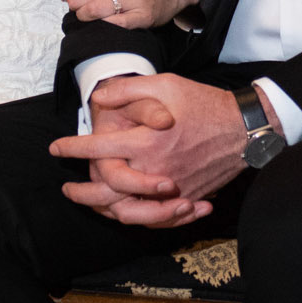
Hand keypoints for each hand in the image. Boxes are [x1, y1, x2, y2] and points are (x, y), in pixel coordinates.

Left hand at [51, 75, 279, 223]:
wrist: (245, 128)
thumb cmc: (204, 103)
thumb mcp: (166, 85)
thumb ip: (128, 90)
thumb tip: (98, 98)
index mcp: (147, 141)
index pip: (98, 149)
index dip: (73, 148)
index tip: (56, 148)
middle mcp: (156, 169)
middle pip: (107, 192)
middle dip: (81, 192)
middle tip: (66, 188)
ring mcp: (172, 189)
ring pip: (129, 212)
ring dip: (104, 210)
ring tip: (91, 204)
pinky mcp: (187, 198)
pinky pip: (156, 218)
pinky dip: (137, 218)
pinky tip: (124, 211)